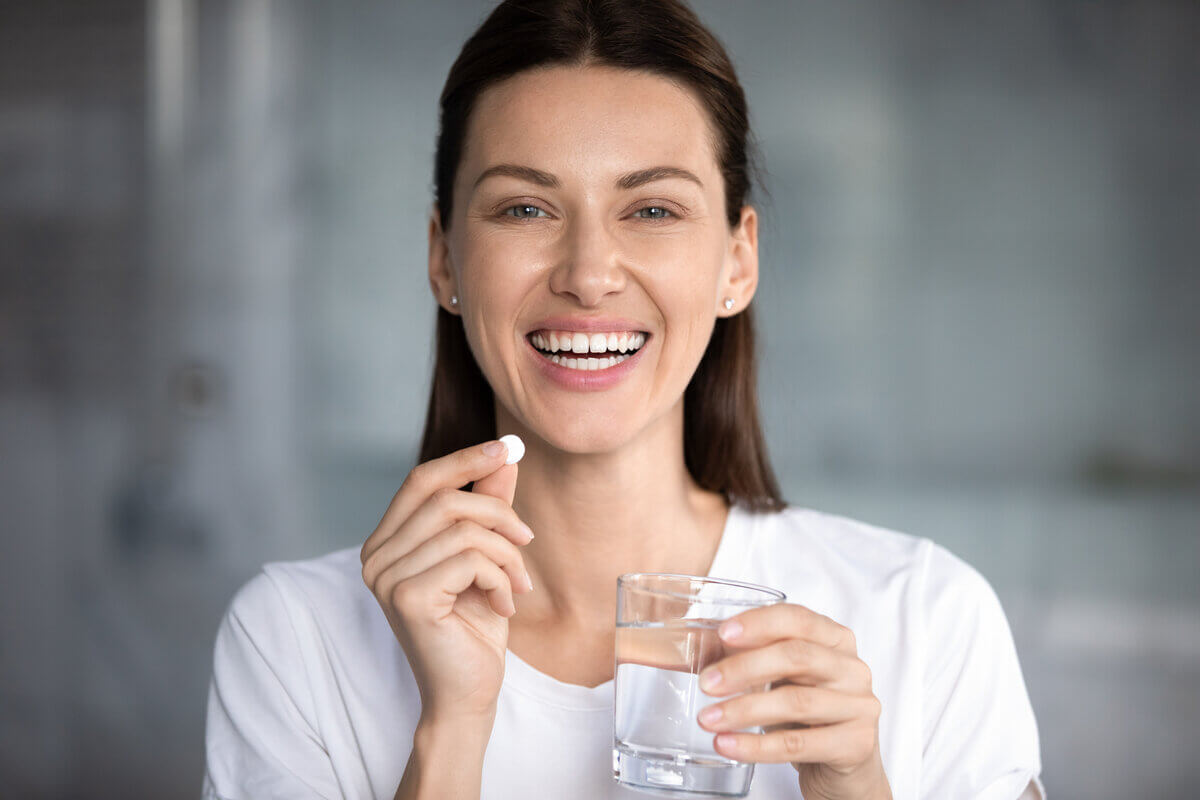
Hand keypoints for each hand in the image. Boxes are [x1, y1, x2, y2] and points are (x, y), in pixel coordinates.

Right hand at [360, 440, 534, 725]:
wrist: (468, 693)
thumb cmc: (474, 626)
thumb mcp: (486, 555)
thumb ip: (486, 505)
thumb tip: (505, 455)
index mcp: (386, 541)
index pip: (422, 480)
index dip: (465, 460)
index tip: (506, 448)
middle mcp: (375, 556)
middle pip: (445, 498)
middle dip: (499, 513)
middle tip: (527, 542)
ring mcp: (387, 577)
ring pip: (465, 529)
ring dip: (506, 555)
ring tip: (517, 585)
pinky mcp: (408, 598)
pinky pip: (470, 559)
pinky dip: (500, 578)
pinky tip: (503, 605)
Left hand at [696, 604, 891, 799]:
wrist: (843, 769)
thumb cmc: (808, 715)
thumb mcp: (780, 679)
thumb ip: (744, 658)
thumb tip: (692, 648)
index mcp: (835, 639)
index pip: (798, 619)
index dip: (759, 623)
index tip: (722, 634)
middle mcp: (852, 668)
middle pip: (797, 657)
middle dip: (745, 668)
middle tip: (706, 683)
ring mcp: (859, 706)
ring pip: (796, 701)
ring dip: (744, 710)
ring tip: (708, 719)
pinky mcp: (855, 744)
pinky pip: (798, 743)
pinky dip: (756, 746)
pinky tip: (728, 744)